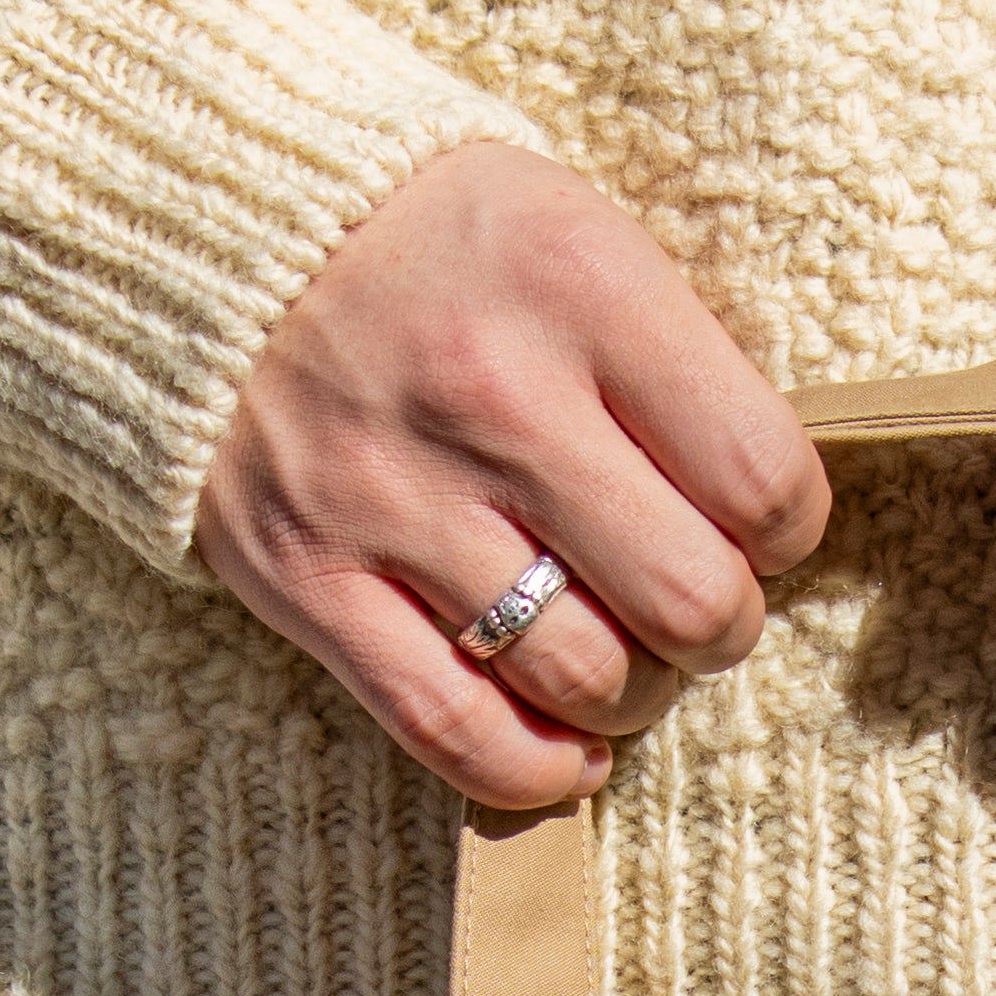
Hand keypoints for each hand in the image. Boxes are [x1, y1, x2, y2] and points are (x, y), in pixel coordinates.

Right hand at [194, 144, 829, 812]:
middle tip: (695, 607)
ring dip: (630, 696)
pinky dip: (534, 767)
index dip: (788, 532)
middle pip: (690, 601)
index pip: (762, 477)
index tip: (758, 529)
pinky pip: (455, 729)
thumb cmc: (430, 238)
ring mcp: (391, 496)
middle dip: (720, 629)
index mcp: (581, 287)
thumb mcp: (571, 228)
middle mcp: (492, 395)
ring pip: (584, 679)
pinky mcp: (306, 576)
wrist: (206, 228)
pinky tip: (565, 746)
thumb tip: (760, 513)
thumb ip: (670, 357)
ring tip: (618, 655)